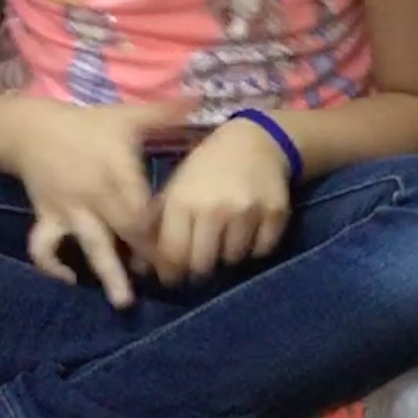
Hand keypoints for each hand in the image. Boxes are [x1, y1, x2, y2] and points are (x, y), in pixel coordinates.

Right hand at [9, 98, 184, 308]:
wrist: (31, 130)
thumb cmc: (89, 125)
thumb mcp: (128, 116)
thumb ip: (166, 113)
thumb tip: (202, 98)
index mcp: (118, 173)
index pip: (145, 207)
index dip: (165, 229)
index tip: (189, 246)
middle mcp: (94, 196)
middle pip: (125, 233)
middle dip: (149, 258)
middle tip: (175, 280)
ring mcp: (69, 211)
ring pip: (88, 245)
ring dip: (107, 274)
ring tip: (125, 302)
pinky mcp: (48, 218)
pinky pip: (44, 246)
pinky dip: (52, 265)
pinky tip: (71, 281)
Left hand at [147, 116, 293, 285]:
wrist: (256, 141)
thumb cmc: (207, 167)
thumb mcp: (176, 189)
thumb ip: (157, 227)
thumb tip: (140, 268)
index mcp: (183, 201)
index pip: (173, 255)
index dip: (170, 272)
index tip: (173, 276)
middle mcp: (215, 209)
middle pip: (202, 264)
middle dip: (198, 269)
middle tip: (199, 263)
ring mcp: (248, 212)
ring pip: (233, 259)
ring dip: (226, 256)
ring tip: (224, 242)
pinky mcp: (276, 214)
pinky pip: (261, 250)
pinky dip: (254, 248)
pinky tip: (248, 233)